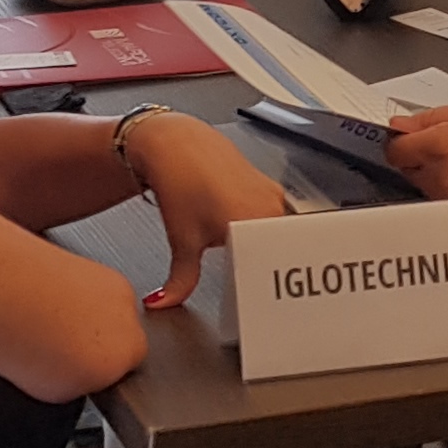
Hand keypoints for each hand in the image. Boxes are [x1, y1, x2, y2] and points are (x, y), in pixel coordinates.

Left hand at [122, 110, 288, 309]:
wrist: (174, 145)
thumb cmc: (181, 180)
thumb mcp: (181, 240)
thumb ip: (180, 280)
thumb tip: (168, 302)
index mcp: (259, 223)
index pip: (275, 268)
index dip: (266, 286)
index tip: (257, 298)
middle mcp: (273, 207)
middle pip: (279, 252)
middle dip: (265, 269)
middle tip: (250, 281)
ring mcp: (273, 194)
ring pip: (277, 234)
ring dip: (264, 247)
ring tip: (244, 254)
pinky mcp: (269, 186)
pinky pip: (273, 216)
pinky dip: (260, 228)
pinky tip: (239, 228)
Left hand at [384, 100, 447, 200]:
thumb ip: (430, 118)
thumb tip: (401, 124)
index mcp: (441, 147)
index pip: (395, 151)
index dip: (401, 140)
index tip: (409, 136)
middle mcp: (442, 177)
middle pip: (406, 169)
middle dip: (418, 156)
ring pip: (424, 186)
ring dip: (434, 173)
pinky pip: (442, 199)